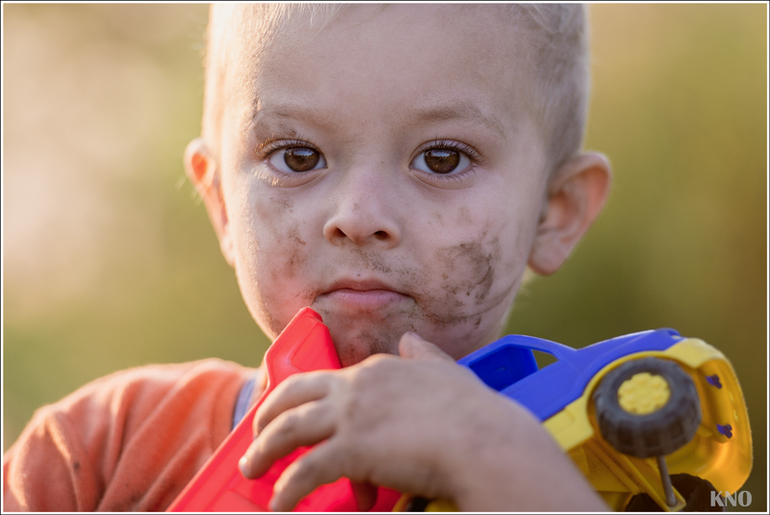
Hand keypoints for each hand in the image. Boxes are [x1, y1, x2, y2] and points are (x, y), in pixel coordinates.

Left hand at [239, 332, 606, 511]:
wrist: (486, 442)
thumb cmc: (475, 415)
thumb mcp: (447, 372)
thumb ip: (424, 356)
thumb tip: (411, 340)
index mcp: (379, 369)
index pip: (329, 380)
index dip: (307, 399)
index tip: (296, 413)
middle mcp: (358, 385)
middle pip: (294, 395)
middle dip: (268, 415)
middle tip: (256, 434)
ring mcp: (352, 415)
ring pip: (289, 429)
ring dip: (264, 451)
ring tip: (251, 469)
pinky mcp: (351, 449)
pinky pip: (305, 471)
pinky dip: (287, 490)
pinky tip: (280, 503)